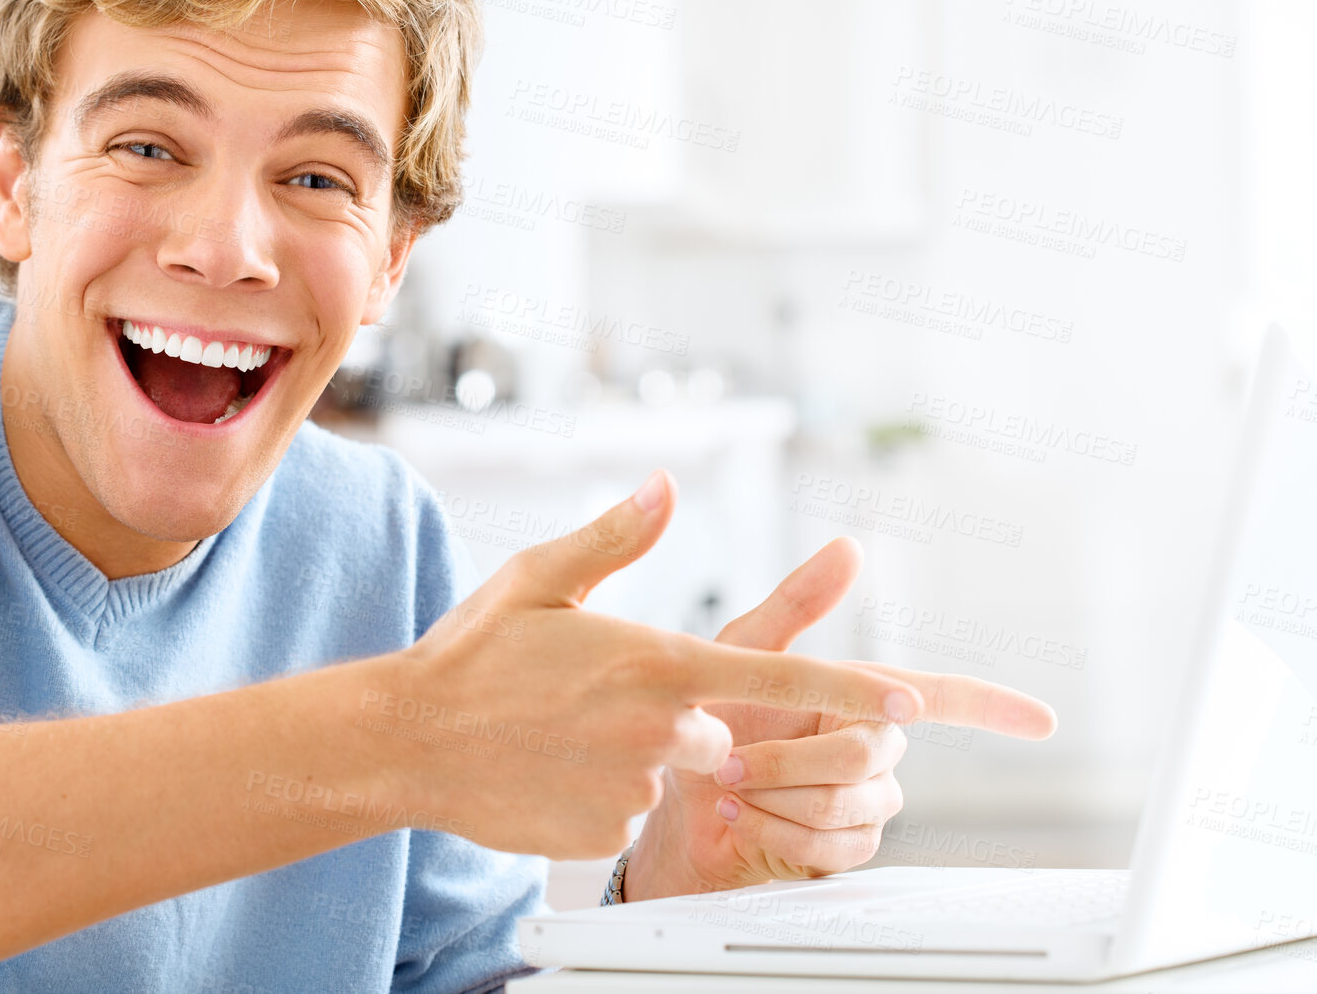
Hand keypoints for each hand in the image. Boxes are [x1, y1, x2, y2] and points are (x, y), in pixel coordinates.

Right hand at [394, 473, 930, 859]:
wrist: (408, 741)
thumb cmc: (472, 654)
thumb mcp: (540, 577)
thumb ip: (616, 535)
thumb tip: (666, 486)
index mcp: (653, 661)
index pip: (775, 677)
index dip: (848, 691)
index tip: (908, 704)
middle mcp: (656, 729)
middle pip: (715, 730)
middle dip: (674, 716)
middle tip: (588, 697)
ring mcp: (632, 787)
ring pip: (669, 771)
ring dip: (633, 754)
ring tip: (557, 731)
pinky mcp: (605, 831)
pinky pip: (630, 810)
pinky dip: (603, 792)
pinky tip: (549, 768)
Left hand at [623, 536, 1058, 900]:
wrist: (672, 802)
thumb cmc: (706, 723)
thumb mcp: (742, 652)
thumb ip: (795, 604)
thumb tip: (850, 547)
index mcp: (860, 698)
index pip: (938, 697)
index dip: (991, 707)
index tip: (1042, 721)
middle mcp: (873, 750)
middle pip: (862, 754)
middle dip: (784, 759)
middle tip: (730, 760)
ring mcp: (863, 804)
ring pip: (842, 804)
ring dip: (771, 797)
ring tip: (729, 787)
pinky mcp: (843, 851)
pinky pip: (827, 848)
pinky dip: (770, 834)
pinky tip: (740, 821)